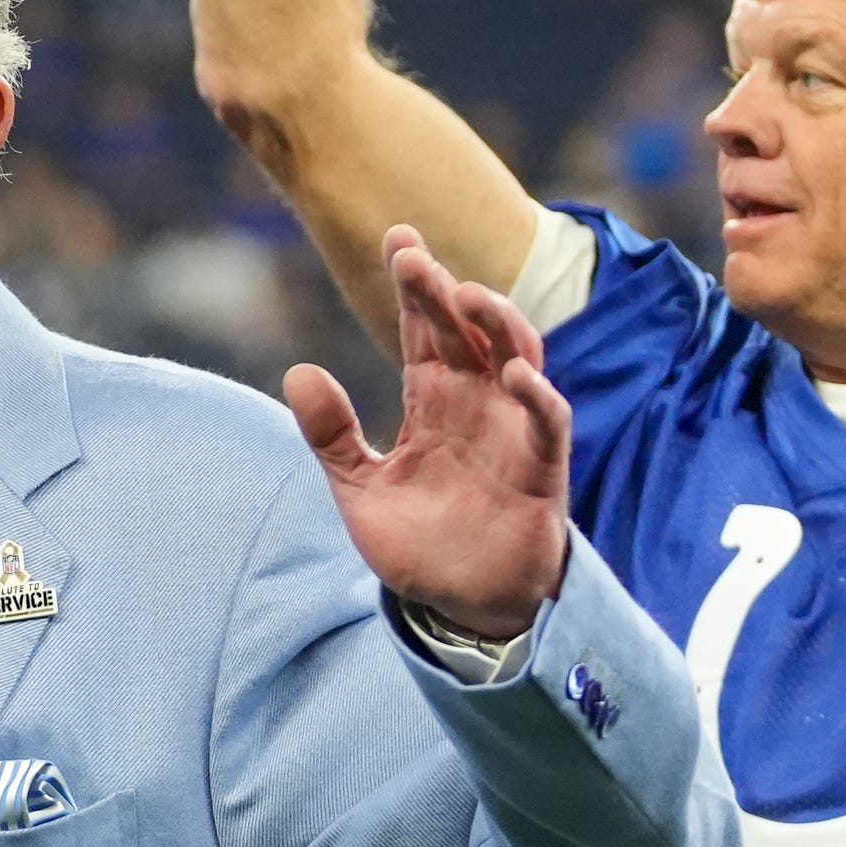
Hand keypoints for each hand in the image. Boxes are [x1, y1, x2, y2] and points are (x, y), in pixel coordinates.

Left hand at [286, 228, 576, 643]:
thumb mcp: (360, 491)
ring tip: (468, 295)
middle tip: (412, 257)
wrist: (466, 608)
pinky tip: (513, 373)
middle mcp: (475, 405)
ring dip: (497, 324)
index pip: (421, 331)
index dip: (412, 286)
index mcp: (431, 402)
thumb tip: (297, 372)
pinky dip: (535, 395)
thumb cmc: (421, 547)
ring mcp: (511, 431)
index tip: (397, 238)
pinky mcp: (542, 468)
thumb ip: (331, 436)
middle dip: (440, 292)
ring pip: (515, 358)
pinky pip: (548, 421)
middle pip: (462, 333)